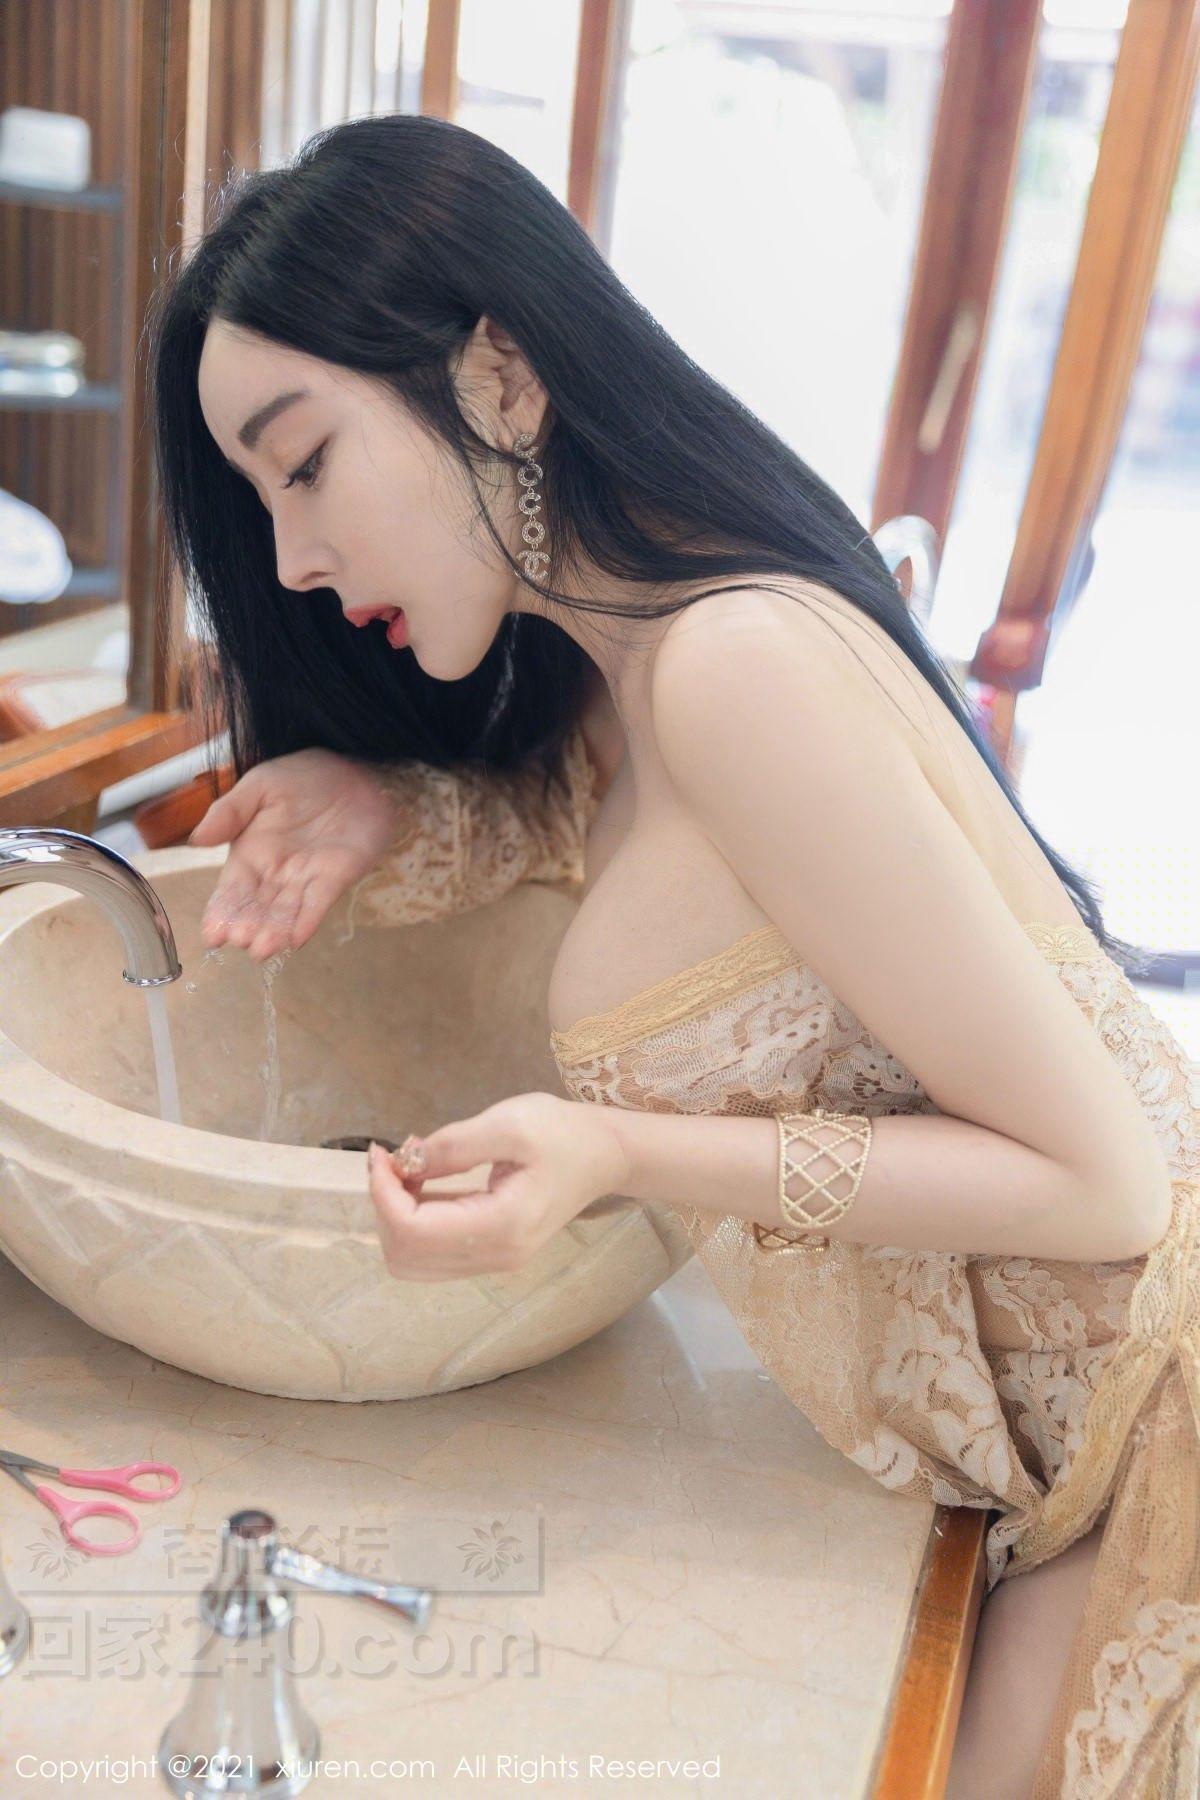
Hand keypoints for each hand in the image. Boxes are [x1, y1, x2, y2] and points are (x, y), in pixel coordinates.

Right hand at [188, 747, 401, 959]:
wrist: (354, 769)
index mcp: (250, 853)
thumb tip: (196, 840)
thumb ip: (229, 812)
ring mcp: (307, 878)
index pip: (232, 890)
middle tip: (241, 940)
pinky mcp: (337, 878)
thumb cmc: (303, 777)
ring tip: (263, 949)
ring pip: (287, 911)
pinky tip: (296, 939)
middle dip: (248, 925)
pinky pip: (320, 903)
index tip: (212, 935)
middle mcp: (275, 873)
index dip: (222, 912)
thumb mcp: (260, 786)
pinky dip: (308, 920)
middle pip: (258, 907)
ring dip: (275, 931)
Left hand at [366, 1093, 630, 1280]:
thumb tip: (404, 1161)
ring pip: (413, 1260)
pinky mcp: (491, 1253)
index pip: (413, 1230)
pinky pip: (432, 1252)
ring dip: (396, 1214)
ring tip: (407, 1167)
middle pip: (404, 1255)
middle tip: (392, 1158)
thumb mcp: (509, 1123)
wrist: (606, 1155)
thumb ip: (453, 1144)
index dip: (383, 1193)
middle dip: (385, 1205)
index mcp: (502, 1226)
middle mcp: (495, 1257)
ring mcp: (494, 1261)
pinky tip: (422, 1181)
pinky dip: (413, 1219)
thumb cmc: (563, 1132)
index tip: (382, 1153)